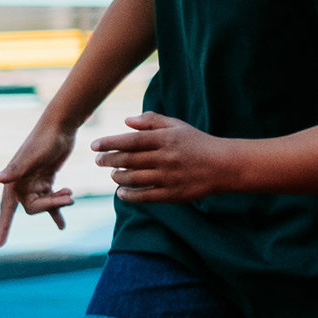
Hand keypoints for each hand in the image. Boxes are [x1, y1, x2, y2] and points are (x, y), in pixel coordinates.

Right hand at [0, 121, 75, 246]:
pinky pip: (50, 199)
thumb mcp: (30, 157)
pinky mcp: (47, 179)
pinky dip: (58, 206)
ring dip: (57, 204)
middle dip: (50, 205)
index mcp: (14, 181)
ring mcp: (35, 182)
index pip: (6, 209)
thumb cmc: (43, 140)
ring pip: (44, 204)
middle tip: (68, 196)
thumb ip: (13, 171)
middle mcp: (22, 184)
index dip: (3, 227)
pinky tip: (63, 219)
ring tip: (70, 197)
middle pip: (34, 208)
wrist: (61, 127)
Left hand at [92, 112, 230, 203]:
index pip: (131, 140)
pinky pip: (144, 196)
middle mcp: (166, 157)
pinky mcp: (172, 194)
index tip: (94, 146)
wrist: (223, 166)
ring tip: (113, 174)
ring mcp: (169, 177)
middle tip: (99, 161)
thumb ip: (152, 122)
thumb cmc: (197, 143)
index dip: (110, 143)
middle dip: (109, 160)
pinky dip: (129, 195)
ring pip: (134, 179)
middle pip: (129, 160)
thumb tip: (126, 121)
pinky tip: (121, 192)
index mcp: (166, 139)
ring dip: (117, 177)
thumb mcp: (177, 126)